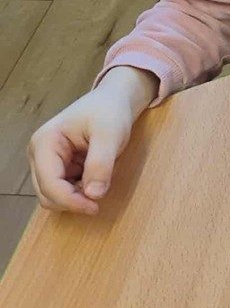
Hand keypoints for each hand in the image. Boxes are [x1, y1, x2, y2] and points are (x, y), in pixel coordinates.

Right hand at [27, 89, 134, 214]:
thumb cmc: (109, 111)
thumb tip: (93, 195)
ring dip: (76, 198)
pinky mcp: (58, 169)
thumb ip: (101, 163)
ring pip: (54, 197)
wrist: (114, 101)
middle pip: (47, 195)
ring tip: (99, 182)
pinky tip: (95, 180)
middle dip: (73, 200)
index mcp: (45, 143)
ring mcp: (46, 163)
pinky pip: (64, 192)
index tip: (95, 206)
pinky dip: (79, 193)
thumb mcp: (110, 134)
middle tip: (100, 195)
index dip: (71, 201)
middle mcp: (39, 154)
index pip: (50, 184)